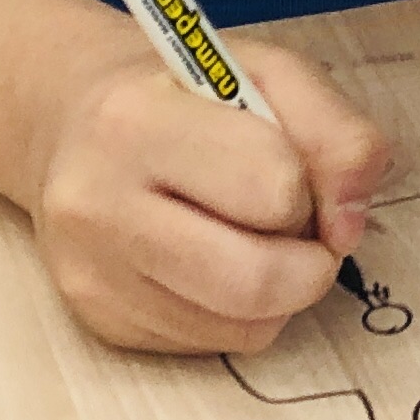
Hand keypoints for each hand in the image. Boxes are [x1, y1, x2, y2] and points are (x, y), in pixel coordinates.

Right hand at [25, 38, 389, 355]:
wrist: (70, 124)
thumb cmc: (182, 96)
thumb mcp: (267, 74)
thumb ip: (336, 132)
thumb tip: (349, 226)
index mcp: (134, 120)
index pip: (272, 186)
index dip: (306, 184)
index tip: (292, 170)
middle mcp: (96, 203)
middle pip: (256, 281)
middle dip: (309, 263)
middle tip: (301, 231)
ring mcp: (90, 273)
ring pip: (244, 328)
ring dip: (279, 293)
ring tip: (253, 239)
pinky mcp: (100, 321)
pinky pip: (213, 345)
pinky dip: (240, 314)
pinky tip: (213, 263)